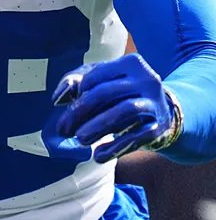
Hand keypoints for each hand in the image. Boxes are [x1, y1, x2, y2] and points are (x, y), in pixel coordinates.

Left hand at [52, 54, 178, 163]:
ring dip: (97, 126)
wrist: (162, 112)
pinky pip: (137, 136)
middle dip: (80, 112)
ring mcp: (155, 102)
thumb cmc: (121, 93)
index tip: (64, 106)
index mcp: (130, 63)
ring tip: (79, 140)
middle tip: (63, 129)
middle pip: (105, 93)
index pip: (95, 75)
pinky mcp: (159, 126)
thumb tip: (58, 98)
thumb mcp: (102, 81)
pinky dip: (116, 147)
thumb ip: (76, 81)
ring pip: (123, 111)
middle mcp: (146, 79)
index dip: (76, 91)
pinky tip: (98, 156)